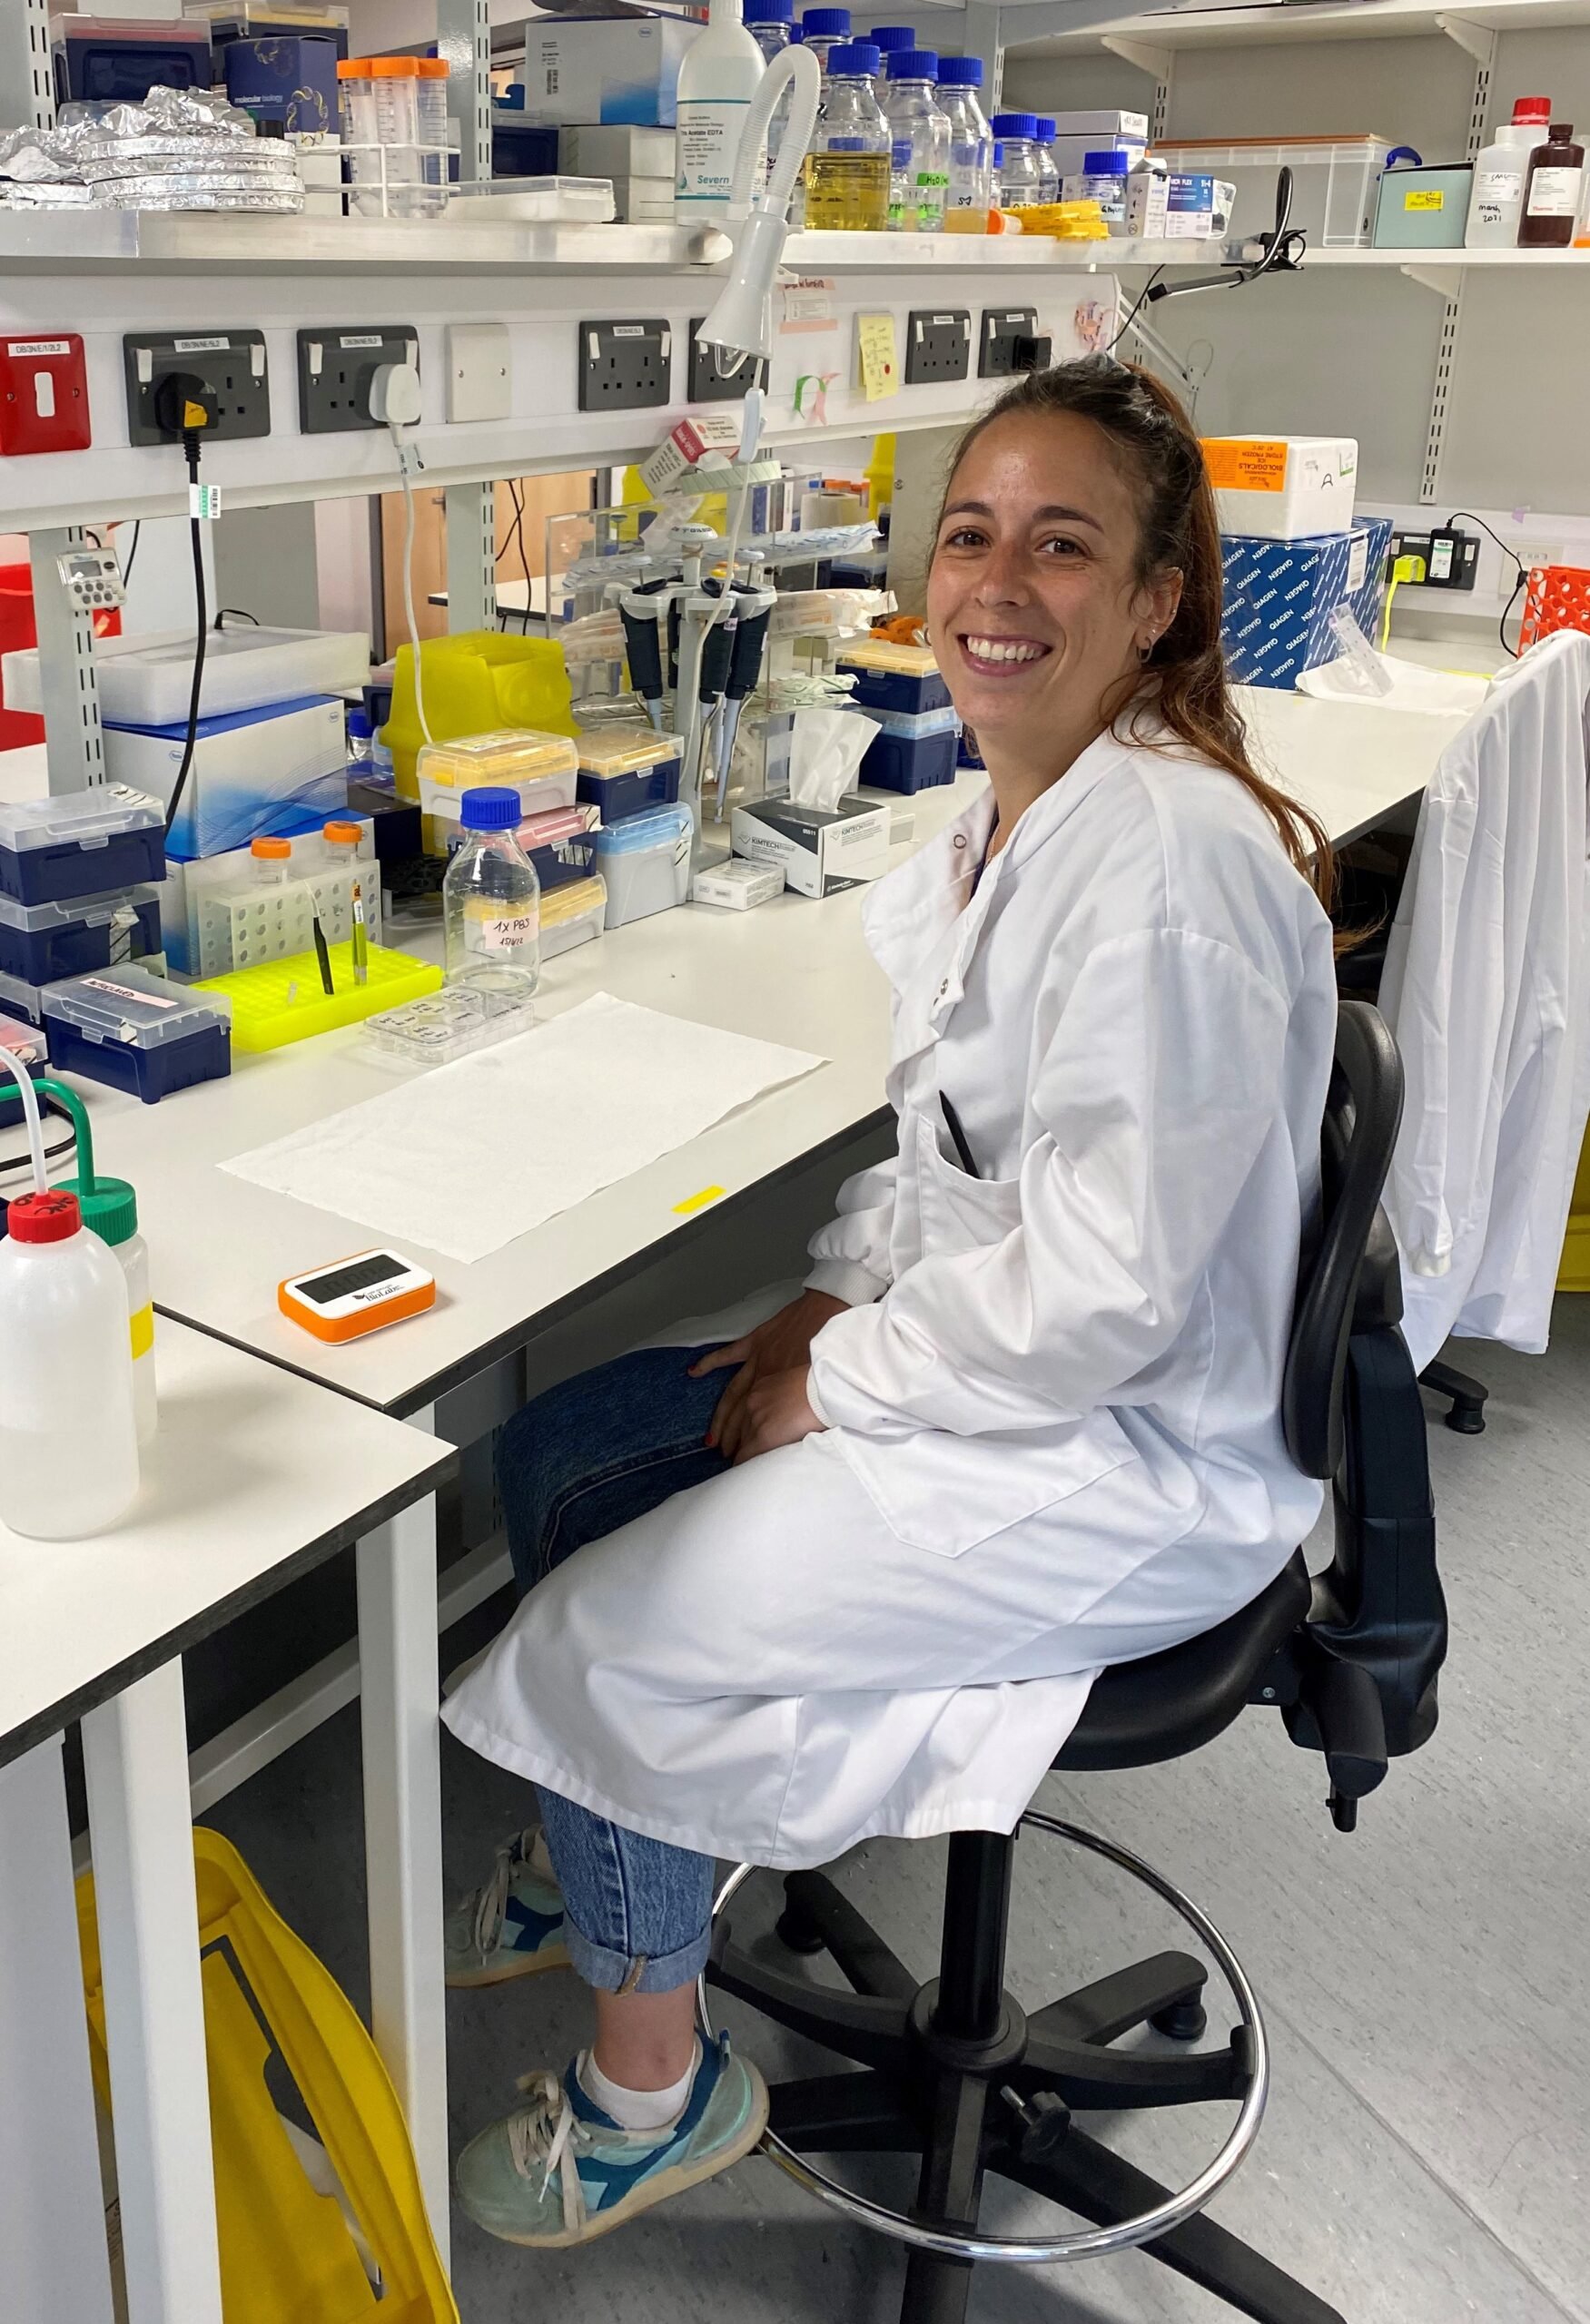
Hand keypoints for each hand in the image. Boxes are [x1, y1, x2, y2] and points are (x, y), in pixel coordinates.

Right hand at [694, 1288, 844, 1460]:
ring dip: (720, 1418)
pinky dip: (709, 1363)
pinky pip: (727, 1355)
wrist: (833, 1312)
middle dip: (732, 1439)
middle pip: (741, 1416)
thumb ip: (809, 1409)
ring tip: (711, 1439)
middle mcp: (766, 1382)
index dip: (750, 1448)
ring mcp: (758, 1361)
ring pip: (732, 1395)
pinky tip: (693, 1373)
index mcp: (784, 1394)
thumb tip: (803, 1431)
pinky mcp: (756, 1342)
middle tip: (725, 1456)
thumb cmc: (834, 1352)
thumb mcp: (825, 1389)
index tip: (744, 1462)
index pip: (760, 1428)